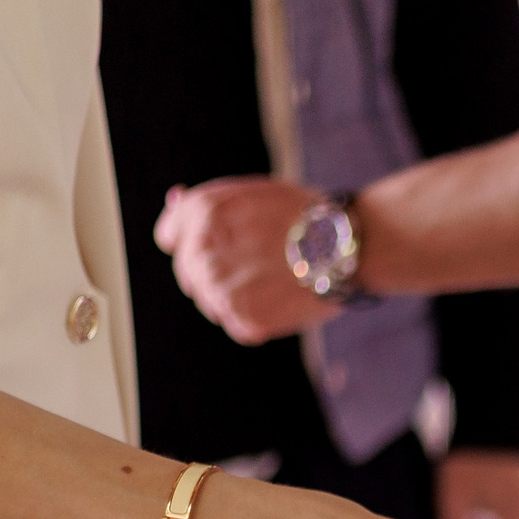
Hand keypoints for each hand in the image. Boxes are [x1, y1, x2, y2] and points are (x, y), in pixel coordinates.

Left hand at [153, 177, 340, 343]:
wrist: (349, 244)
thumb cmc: (303, 215)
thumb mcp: (250, 194)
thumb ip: (203, 206)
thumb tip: (169, 212)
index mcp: (201, 213)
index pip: (171, 239)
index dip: (202, 241)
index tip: (232, 242)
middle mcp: (202, 251)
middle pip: (189, 275)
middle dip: (219, 270)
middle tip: (261, 261)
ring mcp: (221, 289)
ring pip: (211, 302)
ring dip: (237, 295)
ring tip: (273, 278)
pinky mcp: (244, 320)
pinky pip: (237, 324)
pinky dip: (256, 317)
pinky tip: (280, 297)